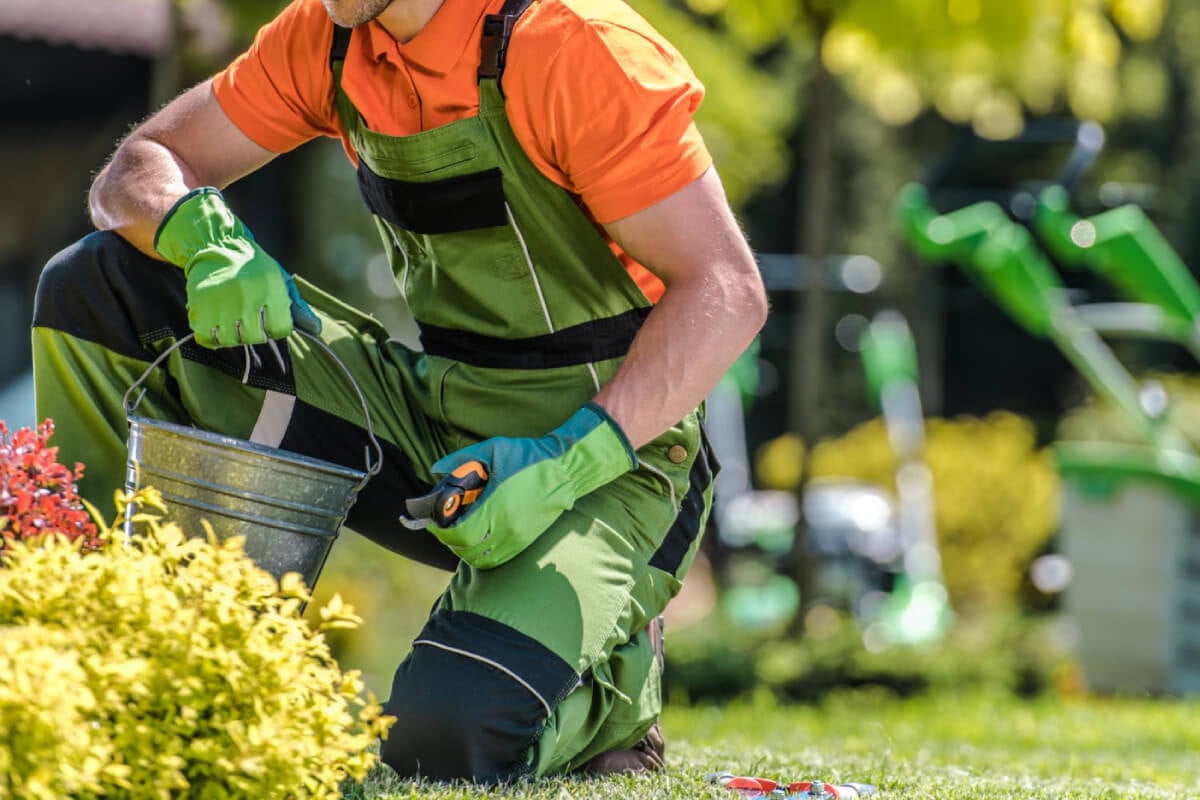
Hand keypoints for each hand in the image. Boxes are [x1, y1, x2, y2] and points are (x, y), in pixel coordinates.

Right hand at [154, 187, 320, 347]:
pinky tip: (215, 322)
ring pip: (232, 340)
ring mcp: (221, 301)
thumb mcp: (280, 280)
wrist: (215, 244)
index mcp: (270, 288)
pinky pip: (207, 338)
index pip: (280, 329)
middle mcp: (246, 295)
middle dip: (254, 332)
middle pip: (256, 337)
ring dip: (232, 335)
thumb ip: (297, 307)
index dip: (275, 328)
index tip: (268, 318)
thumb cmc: (254, 267)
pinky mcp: (199, 305)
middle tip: (247, 317)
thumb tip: (316, 330)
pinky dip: (211, 336)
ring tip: (231, 318)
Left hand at [405, 404, 637, 568]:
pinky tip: (478, 539)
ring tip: (460, 534)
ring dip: (465, 550)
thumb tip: (436, 469)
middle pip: (467, 550)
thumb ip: (461, 460)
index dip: (442, 532)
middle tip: (444, 527)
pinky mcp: (526, 541)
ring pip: (481, 559)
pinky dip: (482, 554)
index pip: (460, 533)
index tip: (434, 522)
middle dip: (450, 541)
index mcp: (496, 507)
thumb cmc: (529, 457)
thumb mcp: (493, 450)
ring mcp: (517, 538)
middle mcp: (506, 528)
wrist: (565, 469)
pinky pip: (498, 558)